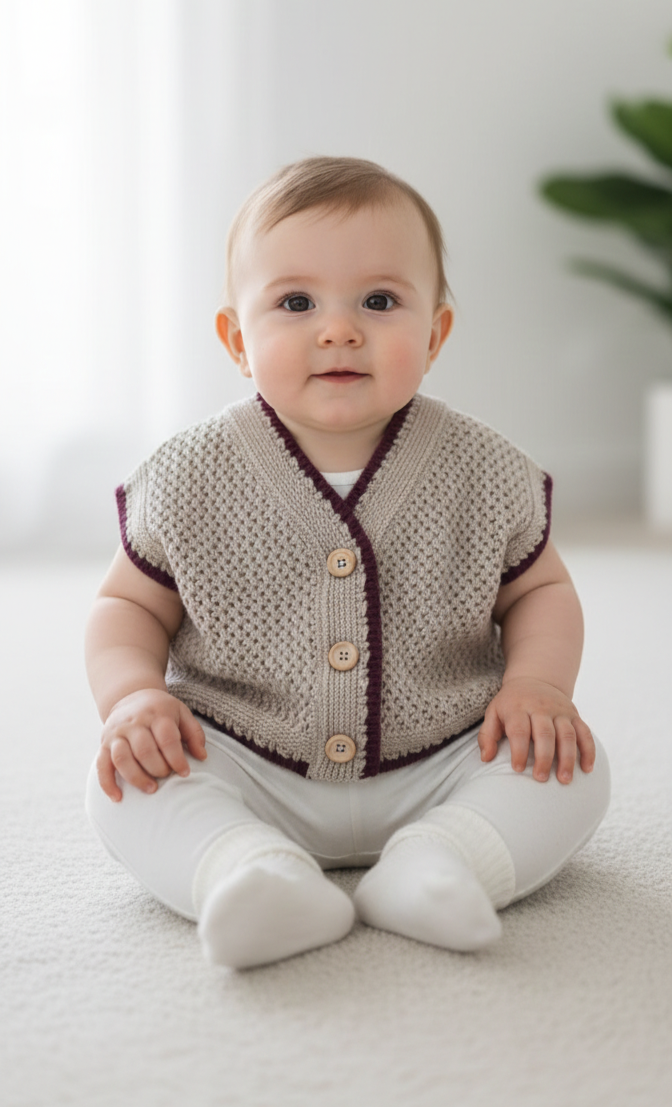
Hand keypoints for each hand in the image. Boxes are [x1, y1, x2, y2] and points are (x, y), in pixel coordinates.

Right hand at [97, 688, 206, 801]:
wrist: (131, 696)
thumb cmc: (161, 710)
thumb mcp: (182, 713)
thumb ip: (194, 734)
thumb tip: (202, 757)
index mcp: (157, 714)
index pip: (167, 739)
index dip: (177, 759)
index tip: (185, 773)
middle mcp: (134, 723)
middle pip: (144, 750)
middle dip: (158, 768)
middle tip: (167, 776)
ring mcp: (116, 733)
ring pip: (122, 758)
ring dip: (136, 778)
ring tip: (152, 789)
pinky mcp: (103, 744)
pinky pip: (101, 766)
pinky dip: (107, 784)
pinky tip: (118, 798)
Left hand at [478, 677, 594, 783]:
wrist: (534, 679)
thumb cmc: (511, 703)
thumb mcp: (493, 713)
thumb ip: (487, 736)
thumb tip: (486, 759)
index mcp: (518, 708)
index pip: (520, 730)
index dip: (519, 750)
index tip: (518, 769)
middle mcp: (541, 708)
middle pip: (545, 734)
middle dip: (544, 758)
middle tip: (541, 779)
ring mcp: (560, 711)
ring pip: (567, 735)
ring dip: (568, 758)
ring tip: (564, 780)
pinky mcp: (574, 714)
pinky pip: (585, 732)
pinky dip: (588, 751)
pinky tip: (587, 769)